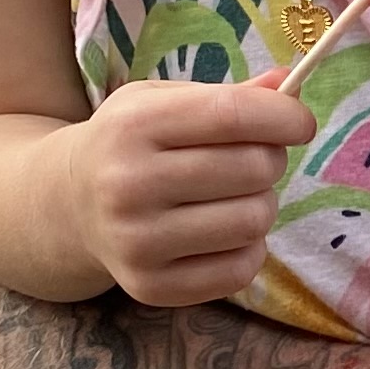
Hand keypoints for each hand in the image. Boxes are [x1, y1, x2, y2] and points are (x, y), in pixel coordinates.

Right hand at [70, 76, 311, 304]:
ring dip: (261, 204)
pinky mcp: (150, 286)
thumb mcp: (164, 102)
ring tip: (234, 195)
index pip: (232, 115)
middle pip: (253, 168)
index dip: (284, 116)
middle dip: (269, 159)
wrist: (69, 204)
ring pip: (254, 220)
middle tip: (253, 159)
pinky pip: (241, 269)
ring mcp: (136, 242)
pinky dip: (248, 248)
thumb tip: (291, 82)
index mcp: (133, 125)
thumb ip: (230, 95)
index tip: (300, 123)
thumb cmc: (132, 144)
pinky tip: (221, 232)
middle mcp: (128, 184)